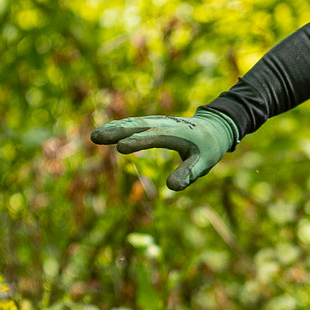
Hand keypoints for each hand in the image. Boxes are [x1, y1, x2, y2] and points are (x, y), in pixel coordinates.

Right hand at [90, 109, 236, 190]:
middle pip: (138, 126)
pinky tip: (105, 132)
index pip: (155, 137)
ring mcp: (157, 122)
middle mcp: (165, 124)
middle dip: (117, 131)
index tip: (120, 148)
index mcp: (177, 133)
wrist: (214, 127)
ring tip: (95, 136)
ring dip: (114, 128)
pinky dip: (119, 126)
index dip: (138, 142)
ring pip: (133, 123)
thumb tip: (172, 188)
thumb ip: (188, 174)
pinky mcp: (153, 123)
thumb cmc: (208, 148)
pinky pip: (134, 124)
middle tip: (96, 138)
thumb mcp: (203, 163)